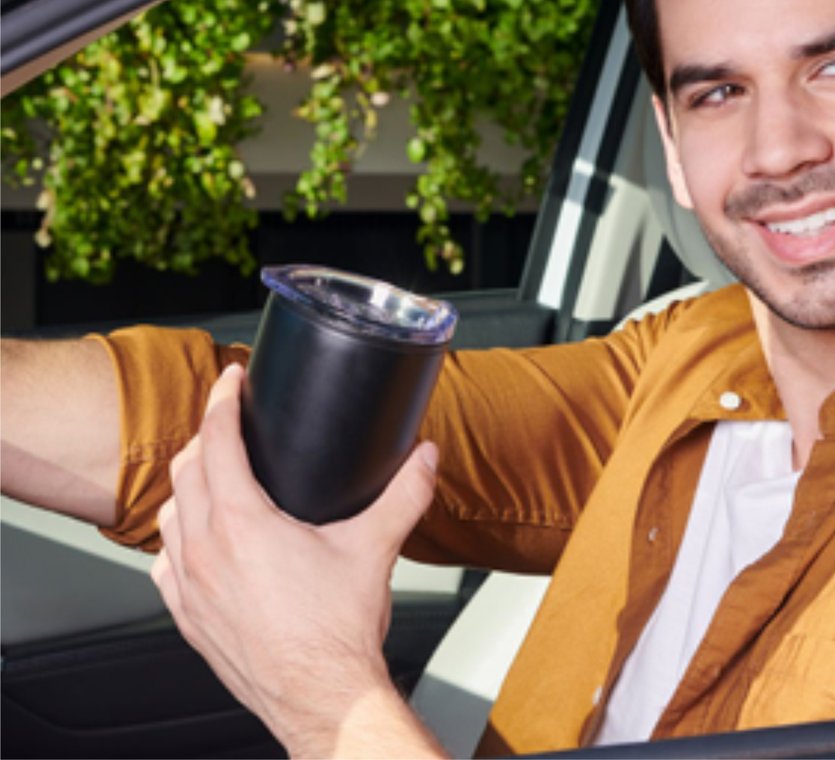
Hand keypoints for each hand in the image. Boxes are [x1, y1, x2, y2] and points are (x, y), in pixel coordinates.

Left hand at [151, 364, 444, 757]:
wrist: (322, 700)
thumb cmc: (337, 632)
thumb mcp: (376, 547)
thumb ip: (405, 493)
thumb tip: (424, 456)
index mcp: (242, 524)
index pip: (218, 441)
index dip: (223, 401)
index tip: (231, 380)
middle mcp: (204, 551)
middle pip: (187, 471)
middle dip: (208, 436)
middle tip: (230, 421)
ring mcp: (189, 588)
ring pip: (170, 515)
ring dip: (189, 486)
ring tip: (213, 474)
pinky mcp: (188, 618)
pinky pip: (165, 563)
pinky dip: (179, 538)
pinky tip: (199, 541)